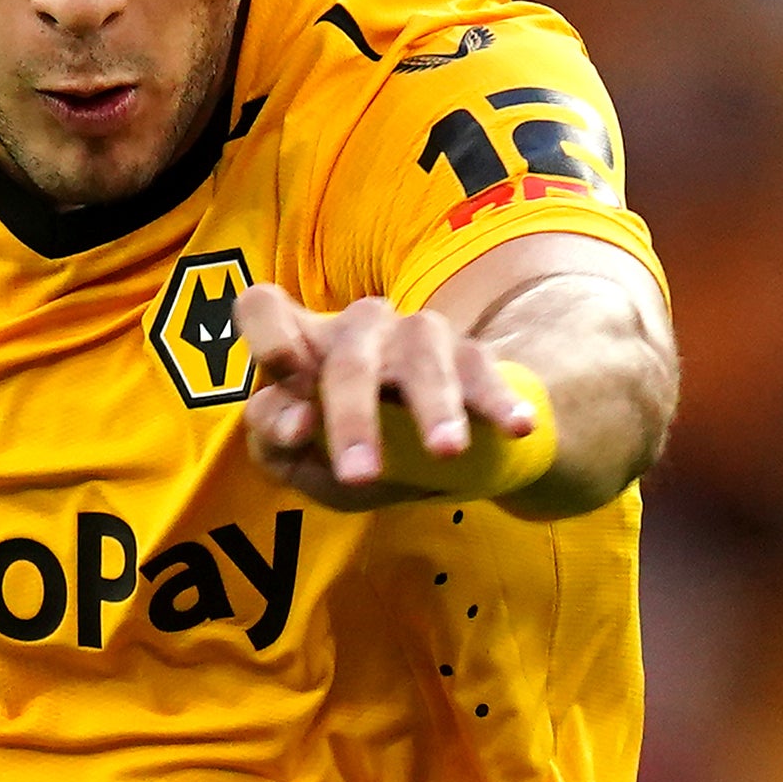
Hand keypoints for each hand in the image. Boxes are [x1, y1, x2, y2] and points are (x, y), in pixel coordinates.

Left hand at [240, 284, 540, 509]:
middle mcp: (356, 328)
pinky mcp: (468, 355)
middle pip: (350, 358)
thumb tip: (295, 424)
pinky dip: (498, 401)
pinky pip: (482, 371)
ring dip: (433, 408)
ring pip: (421, 357)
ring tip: (446, 451)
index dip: (269, 331)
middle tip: (362, 474)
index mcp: (301, 345)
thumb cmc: (345, 445)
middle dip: (354, 418)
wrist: (426, 450)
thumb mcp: (298, 459)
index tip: (287, 370)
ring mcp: (415, 335)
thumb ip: (276, 441)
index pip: (265, 307)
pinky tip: (517, 428)